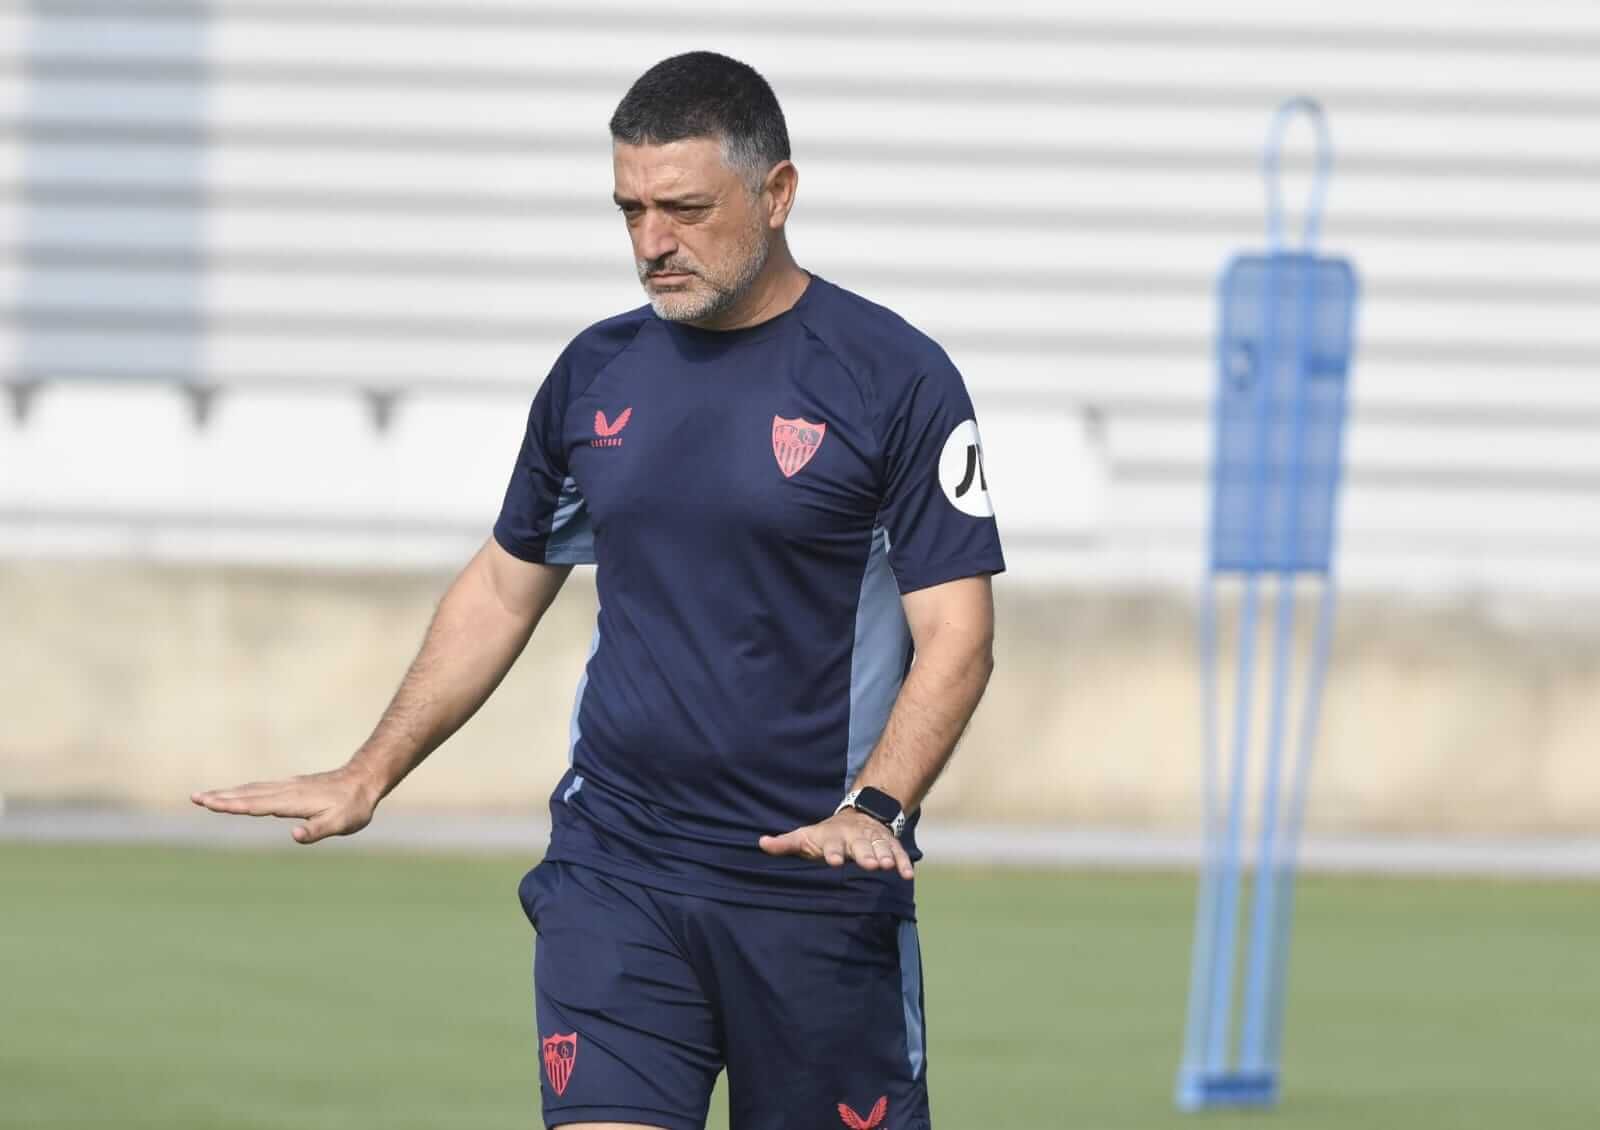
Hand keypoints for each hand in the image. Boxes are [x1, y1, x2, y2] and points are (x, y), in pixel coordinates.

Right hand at [190, 764, 383, 844]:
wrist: (364, 780)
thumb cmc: (353, 806)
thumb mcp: (341, 823)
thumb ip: (317, 830)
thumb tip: (294, 835)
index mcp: (293, 801)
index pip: (256, 804)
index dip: (232, 805)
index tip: (209, 803)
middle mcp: (285, 791)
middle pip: (247, 794)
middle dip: (220, 796)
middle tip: (194, 797)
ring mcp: (287, 787)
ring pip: (251, 789)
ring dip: (227, 792)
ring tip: (204, 796)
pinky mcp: (290, 786)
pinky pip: (260, 788)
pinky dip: (242, 791)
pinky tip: (235, 794)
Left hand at [758, 809, 914, 878]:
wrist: (858, 816)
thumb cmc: (826, 835)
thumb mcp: (805, 837)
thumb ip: (785, 843)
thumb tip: (761, 843)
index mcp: (833, 837)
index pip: (832, 845)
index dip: (833, 852)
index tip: (833, 861)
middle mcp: (854, 838)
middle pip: (860, 846)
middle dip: (865, 854)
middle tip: (870, 865)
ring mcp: (873, 840)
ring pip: (880, 847)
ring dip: (884, 856)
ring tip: (887, 867)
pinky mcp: (888, 844)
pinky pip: (897, 853)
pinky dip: (902, 862)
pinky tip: (907, 875)